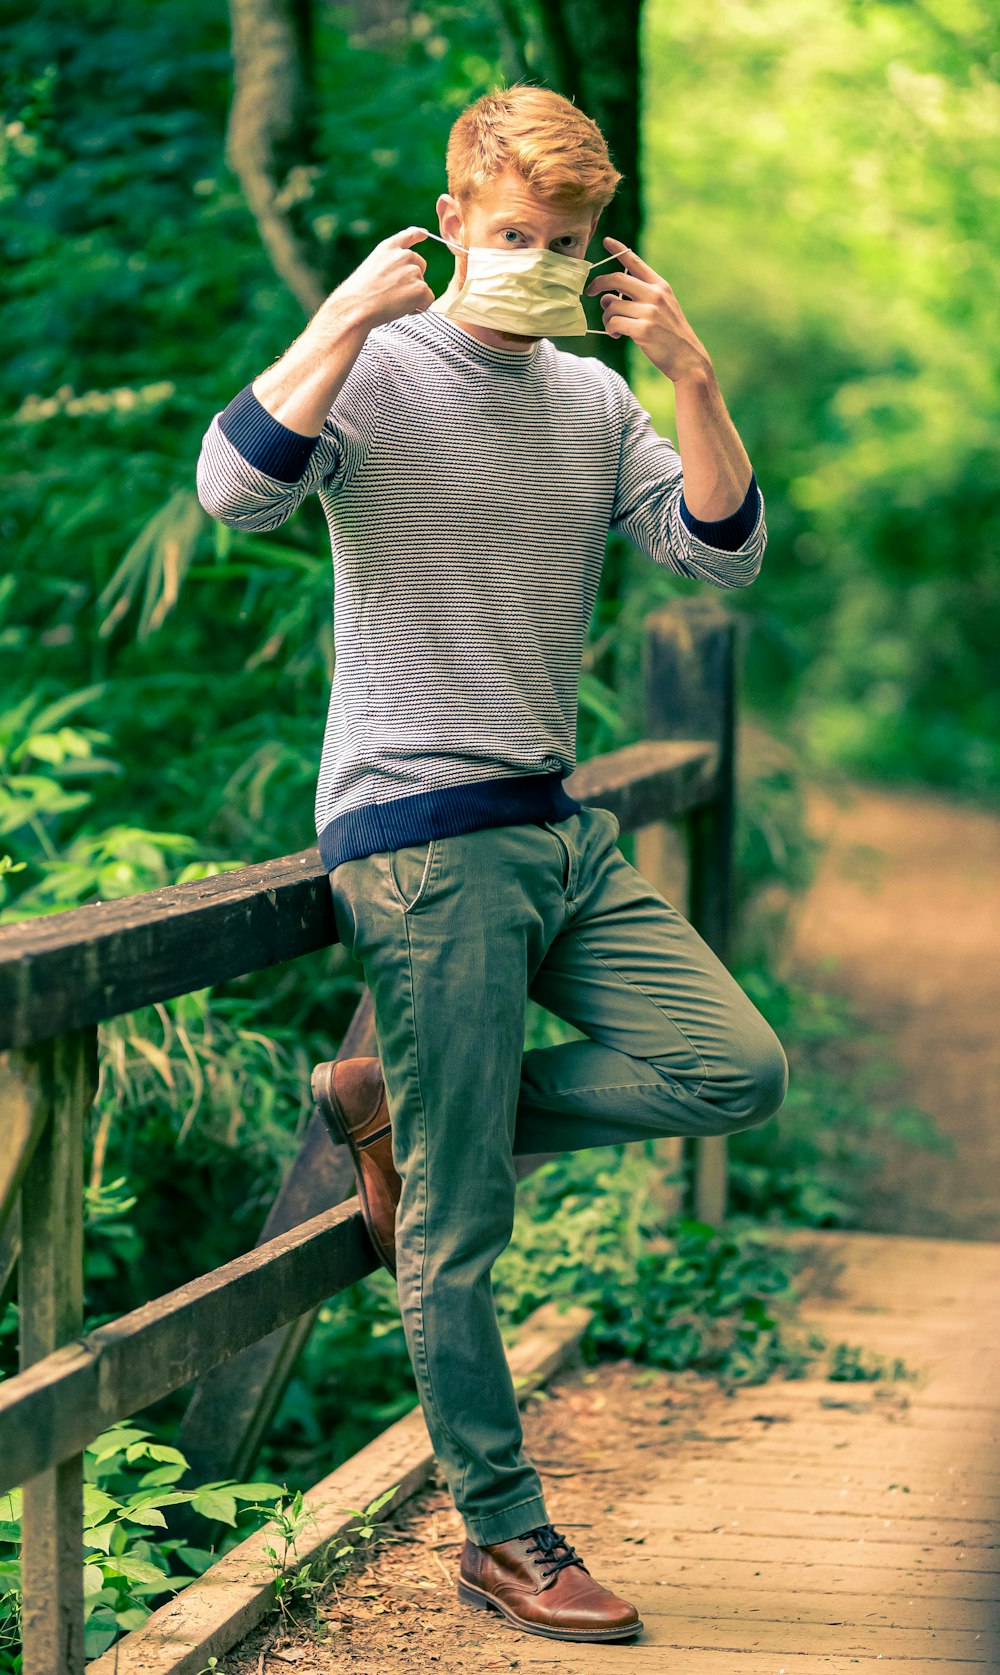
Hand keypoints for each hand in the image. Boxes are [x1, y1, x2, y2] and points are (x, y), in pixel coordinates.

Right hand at [324, 225, 435, 330]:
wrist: (356, 306)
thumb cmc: (359, 294)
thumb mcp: (371, 268)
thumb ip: (389, 265)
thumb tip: (403, 278)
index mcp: (388, 247)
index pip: (408, 235)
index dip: (418, 234)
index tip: (425, 234)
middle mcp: (403, 255)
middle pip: (420, 265)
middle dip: (413, 279)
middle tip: (393, 293)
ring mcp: (414, 271)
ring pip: (423, 286)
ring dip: (413, 296)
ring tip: (393, 302)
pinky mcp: (421, 288)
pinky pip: (428, 299)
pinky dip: (419, 307)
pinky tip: (403, 309)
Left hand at [586, 237, 711, 382]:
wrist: (687, 358)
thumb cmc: (669, 335)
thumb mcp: (659, 309)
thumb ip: (635, 299)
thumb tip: (605, 297)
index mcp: (660, 286)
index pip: (635, 262)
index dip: (618, 250)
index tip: (605, 241)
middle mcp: (655, 294)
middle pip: (616, 279)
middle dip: (598, 283)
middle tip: (590, 291)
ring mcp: (650, 311)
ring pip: (611, 305)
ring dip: (606, 317)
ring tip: (612, 327)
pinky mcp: (643, 329)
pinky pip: (613, 323)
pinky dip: (610, 329)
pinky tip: (617, 335)